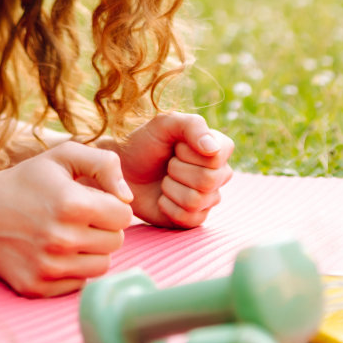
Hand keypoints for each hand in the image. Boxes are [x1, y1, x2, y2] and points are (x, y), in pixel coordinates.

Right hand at [0, 141, 133, 296]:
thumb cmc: (27, 181)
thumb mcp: (63, 156)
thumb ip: (105, 164)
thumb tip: (128, 198)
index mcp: (72, 204)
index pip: (123, 216)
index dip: (112, 206)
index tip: (93, 201)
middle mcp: (62, 239)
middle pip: (115, 242)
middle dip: (103, 228)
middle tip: (79, 218)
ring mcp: (49, 267)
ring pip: (101, 266)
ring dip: (92, 251)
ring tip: (69, 234)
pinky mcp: (38, 287)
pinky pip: (79, 283)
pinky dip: (73, 269)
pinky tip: (53, 252)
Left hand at [111, 112, 233, 228]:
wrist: (124, 170)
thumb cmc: (144, 143)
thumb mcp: (164, 124)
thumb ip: (192, 126)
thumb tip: (213, 148)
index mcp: (218, 147)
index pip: (217, 156)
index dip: (188, 153)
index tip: (175, 146)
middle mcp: (219, 174)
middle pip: (208, 180)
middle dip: (176, 170)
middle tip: (167, 164)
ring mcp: (209, 198)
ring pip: (196, 200)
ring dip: (170, 188)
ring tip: (163, 180)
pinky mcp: (195, 218)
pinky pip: (189, 219)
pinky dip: (168, 207)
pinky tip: (162, 198)